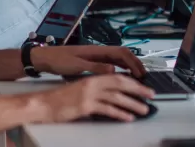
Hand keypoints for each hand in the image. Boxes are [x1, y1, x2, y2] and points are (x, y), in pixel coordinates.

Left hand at [32, 45, 147, 77]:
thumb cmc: (59, 60)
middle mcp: (100, 52)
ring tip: (136, 78)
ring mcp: (97, 56)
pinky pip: (112, 63)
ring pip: (119, 59)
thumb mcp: (76, 65)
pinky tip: (121, 76)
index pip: (122, 53)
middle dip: (135, 64)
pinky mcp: (93, 61)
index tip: (140, 73)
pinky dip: (120, 68)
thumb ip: (95, 67)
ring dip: (129, 66)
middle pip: (123, 55)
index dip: (133, 62)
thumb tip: (113, 69)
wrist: (46, 58)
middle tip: (143, 77)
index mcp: (98, 51)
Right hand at [36, 74, 154, 122]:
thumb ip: (98, 88)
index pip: (118, 77)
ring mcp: (89, 94)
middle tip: (151, 95)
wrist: (44, 104)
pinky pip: (107, 109)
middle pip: (121, 84)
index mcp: (94, 77)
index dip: (133, 81)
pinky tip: (128, 117)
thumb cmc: (62, 98)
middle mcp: (93, 83)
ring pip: (117, 97)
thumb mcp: (82, 88)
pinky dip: (120, 113)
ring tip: (144, 110)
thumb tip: (114, 93)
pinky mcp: (85, 106)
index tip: (144, 87)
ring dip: (133, 104)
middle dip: (138, 90)